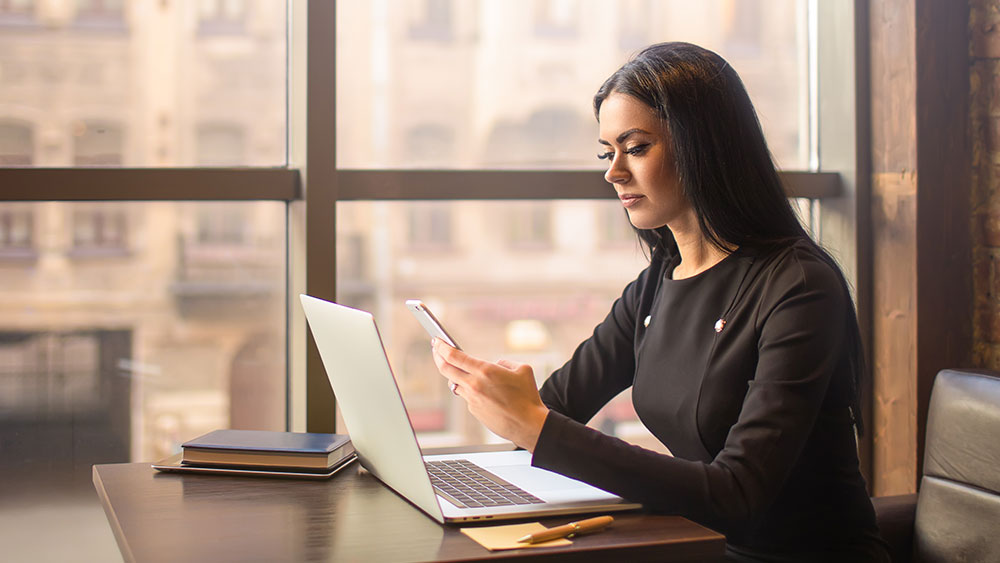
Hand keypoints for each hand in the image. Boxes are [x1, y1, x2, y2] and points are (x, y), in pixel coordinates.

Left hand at [431, 339, 548, 451]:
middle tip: (435, 350)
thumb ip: (504, 363)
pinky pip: (468, 396)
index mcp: (485, 371)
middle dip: (437, 357)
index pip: (453, 356)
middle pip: (445, 369)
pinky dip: (471, 390)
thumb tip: (495, 365)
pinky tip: (483, 391)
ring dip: (455, 375)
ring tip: (458, 369)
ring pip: (455, 384)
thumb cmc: (528, 397)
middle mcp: (474, 385)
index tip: (436, 341)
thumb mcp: (522, 369)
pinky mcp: (474, 411)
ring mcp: (472, 399)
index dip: (442, 347)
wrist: (528, 424)